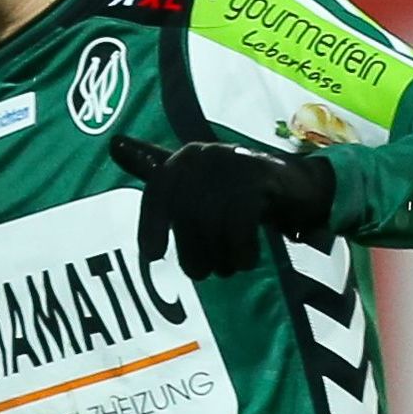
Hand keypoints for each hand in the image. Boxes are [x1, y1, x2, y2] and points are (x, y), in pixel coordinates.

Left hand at [108, 134, 337, 279]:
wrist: (298, 188)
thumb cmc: (236, 192)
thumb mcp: (195, 184)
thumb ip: (154, 166)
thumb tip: (114, 143)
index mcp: (181, 159)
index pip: (156, 195)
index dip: (151, 228)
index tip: (154, 256)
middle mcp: (202, 155)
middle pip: (186, 221)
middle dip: (195, 255)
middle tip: (208, 270)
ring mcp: (231, 164)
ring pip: (210, 227)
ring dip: (220, 258)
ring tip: (230, 265)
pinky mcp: (258, 179)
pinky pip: (237, 228)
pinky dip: (241, 252)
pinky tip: (246, 259)